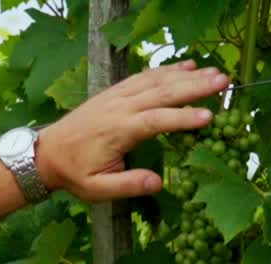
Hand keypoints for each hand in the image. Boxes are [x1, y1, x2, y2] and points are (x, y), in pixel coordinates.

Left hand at [36, 60, 230, 202]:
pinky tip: (187, 66)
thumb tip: (159, 183)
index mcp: (117, 131)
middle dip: (194, 87)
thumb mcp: (96, 189)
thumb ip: (127, 186)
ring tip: (215, 72)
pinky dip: (167, 70)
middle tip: (224, 81)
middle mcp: (119, 108)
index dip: (182, 118)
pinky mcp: (116, 92)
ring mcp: (117, 96)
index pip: (155, 121)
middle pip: (161, 92)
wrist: (46, 153)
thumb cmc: (74, 174)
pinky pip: (144, 76)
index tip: (208, 117)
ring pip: (155, 80)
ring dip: (186, 75)